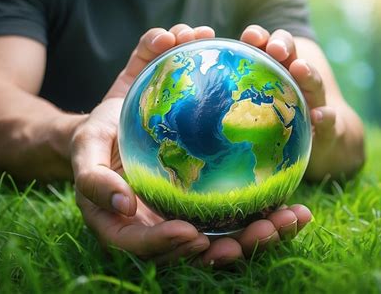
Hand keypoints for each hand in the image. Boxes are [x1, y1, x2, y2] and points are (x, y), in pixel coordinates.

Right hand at [71, 24, 312, 266]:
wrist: (112, 128)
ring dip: (260, 236)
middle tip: (265, 230)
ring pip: (224, 240)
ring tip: (291, 219)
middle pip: (195, 253)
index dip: (168, 248)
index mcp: (124, 226)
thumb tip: (124, 204)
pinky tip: (294, 206)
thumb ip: (93, 177)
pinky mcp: (206, 205)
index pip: (144, 248)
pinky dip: (266, 217)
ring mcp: (185, 218)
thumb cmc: (95, 139)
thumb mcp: (85, 149)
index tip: (194, 235)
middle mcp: (158, 230)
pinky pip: (237, 219)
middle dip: (233, 247)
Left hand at [240, 25, 355, 179]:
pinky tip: (319, 115)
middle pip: (291, 55)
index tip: (248, 37)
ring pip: (314, 81)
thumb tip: (192, 103)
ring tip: (299, 68)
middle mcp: (297, 80)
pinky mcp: (330, 125)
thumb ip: (233, 103)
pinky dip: (326, 117)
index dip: (258, 38)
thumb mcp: (255, 112)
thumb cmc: (276, 124)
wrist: (320, 142)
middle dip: (282, 45)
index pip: (267, 48)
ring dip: (307, 73)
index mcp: (276, 72)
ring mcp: (316, 101)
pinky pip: (330, 120)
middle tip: (274, 48)